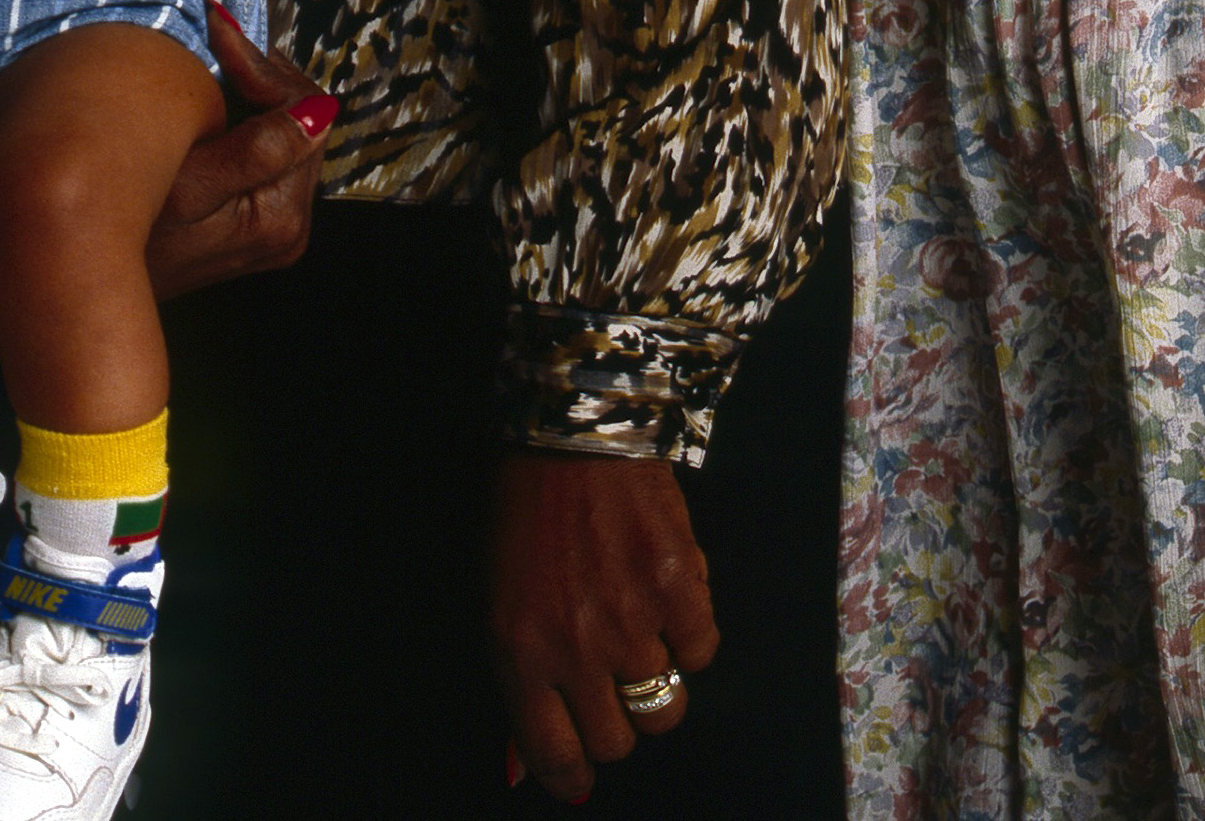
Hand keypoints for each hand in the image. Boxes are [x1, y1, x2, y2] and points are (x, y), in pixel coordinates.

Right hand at [143, 5, 333, 292]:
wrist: (90, 273)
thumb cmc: (128, 228)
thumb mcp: (187, 184)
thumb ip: (257, 149)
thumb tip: (320, 109)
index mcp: (280, 216)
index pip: (304, 115)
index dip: (260, 67)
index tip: (218, 30)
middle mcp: (290, 227)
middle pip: (304, 122)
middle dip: (262, 73)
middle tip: (216, 34)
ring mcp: (276, 226)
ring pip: (289, 132)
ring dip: (254, 90)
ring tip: (213, 55)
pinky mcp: (257, 219)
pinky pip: (270, 151)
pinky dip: (247, 114)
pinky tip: (212, 93)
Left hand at [492, 451, 717, 800]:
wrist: (569, 431)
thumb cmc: (524, 513)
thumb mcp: (500, 597)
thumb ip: (520, 682)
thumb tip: (518, 769)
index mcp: (518, 648)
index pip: (551, 754)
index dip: (567, 773)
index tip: (576, 773)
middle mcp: (575, 646)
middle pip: (618, 741)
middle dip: (614, 718)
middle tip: (607, 677)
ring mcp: (632, 622)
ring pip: (665, 709)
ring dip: (654, 679)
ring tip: (636, 628)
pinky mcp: (681, 592)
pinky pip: (703, 653)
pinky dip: (688, 631)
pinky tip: (662, 590)